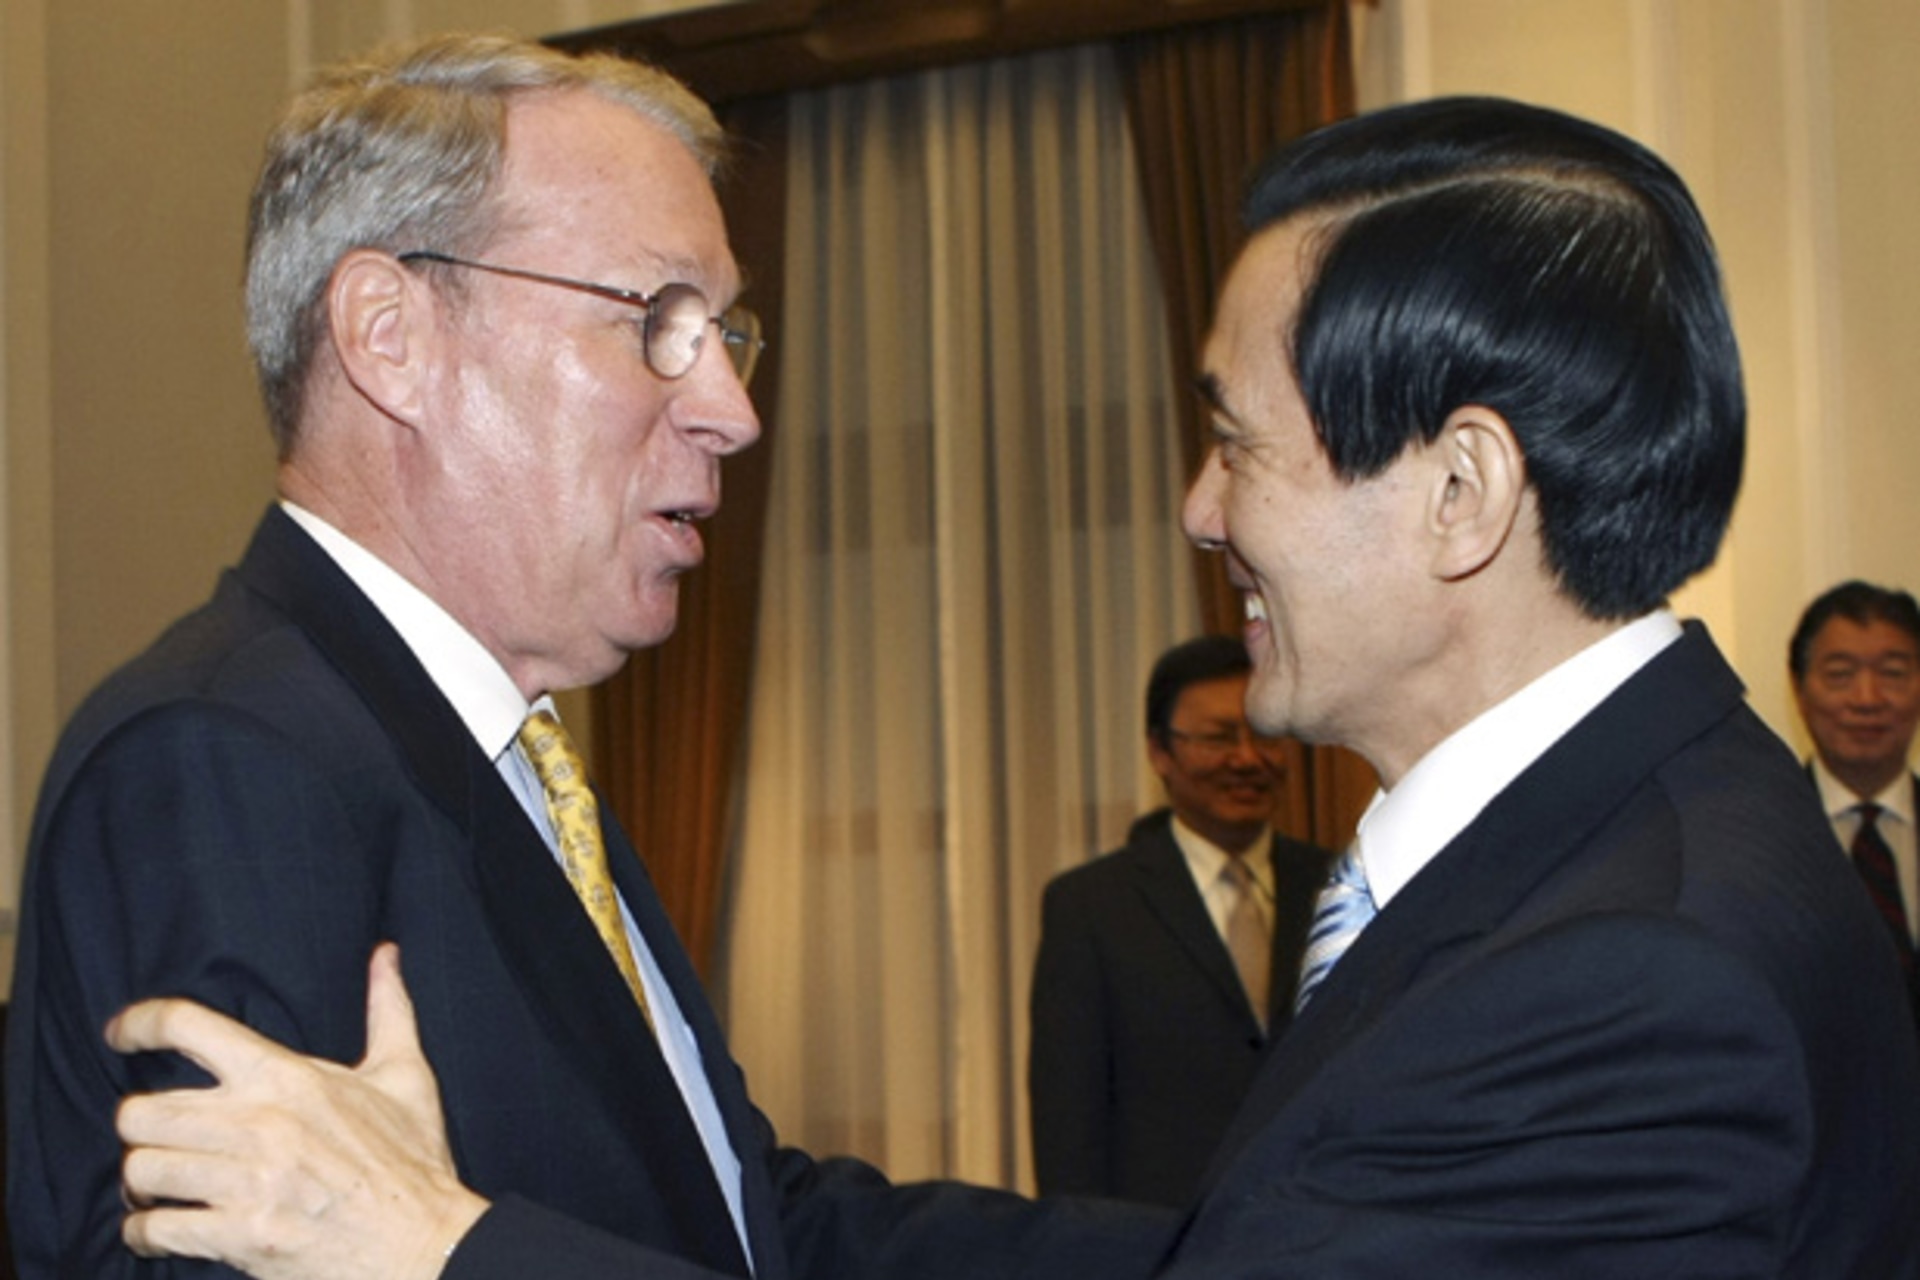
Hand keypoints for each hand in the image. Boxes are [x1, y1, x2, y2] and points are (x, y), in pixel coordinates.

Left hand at [109, 943, 489, 1279]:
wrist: (423, 1241)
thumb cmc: (412, 1160)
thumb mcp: (405, 1076)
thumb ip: (388, 1009)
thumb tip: (387, 954)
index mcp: (286, 1076)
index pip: (187, 1027)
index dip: (139, 1023)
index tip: (119, 1034)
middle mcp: (256, 1123)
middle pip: (141, 1112)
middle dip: (142, 1129)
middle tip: (160, 1138)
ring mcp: (245, 1182)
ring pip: (141, 1170)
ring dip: (144, 1183)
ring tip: (160, 1186)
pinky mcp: (238, 1236)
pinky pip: (153, 1228)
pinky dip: (145, 1232)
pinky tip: (159, 1228)